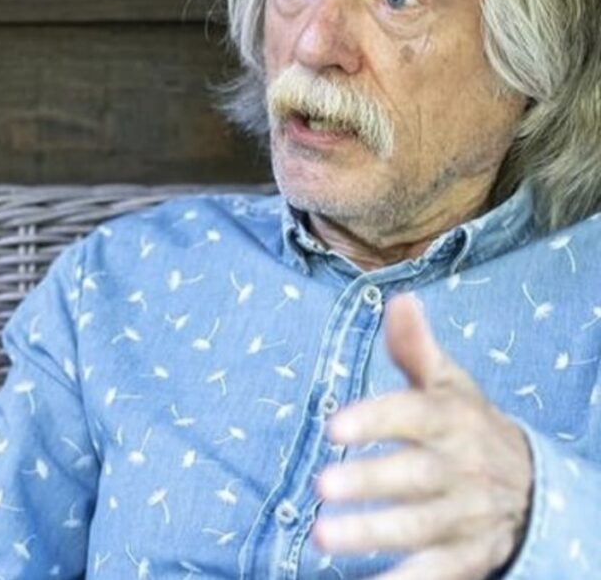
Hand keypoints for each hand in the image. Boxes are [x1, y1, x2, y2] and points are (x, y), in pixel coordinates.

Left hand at [313, 294, 532, 579]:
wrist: (530, 483)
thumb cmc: (466, 422)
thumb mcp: (448, 382)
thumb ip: (415, 347)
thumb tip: (398, 299)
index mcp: (450, 420)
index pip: (411, 416)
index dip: (375, 420)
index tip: (334, 425)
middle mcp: (459, 468)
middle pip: (413, 476)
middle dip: (369, 481)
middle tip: (321, 485)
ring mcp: (463, 515)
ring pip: (417, 527)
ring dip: (371, 533)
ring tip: (322, 536)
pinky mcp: (465, 555)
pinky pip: (434, 573)